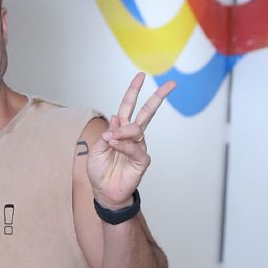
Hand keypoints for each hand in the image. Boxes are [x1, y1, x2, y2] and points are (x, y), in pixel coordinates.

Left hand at [88, 73, 175, 208]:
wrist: (103, 192)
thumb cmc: (100, 171)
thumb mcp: (96, 148)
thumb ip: (107, 132)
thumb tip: (117, 117)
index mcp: (120, 129)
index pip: (128, 106)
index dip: (134, 91)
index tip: (141, 75)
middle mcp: (132, 135)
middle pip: (147, 112)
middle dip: (158, 97)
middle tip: (171, 84)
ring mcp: (139, 147)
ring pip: (136, 130)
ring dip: (122, 132)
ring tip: (111, 139)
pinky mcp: (142, 160)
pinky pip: (135, 147)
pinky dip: (123, 145)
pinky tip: (114, 145)